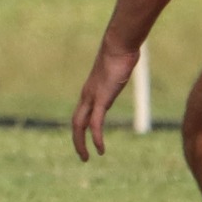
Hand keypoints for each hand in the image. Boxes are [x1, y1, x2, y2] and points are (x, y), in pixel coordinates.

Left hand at [71, 43, 137, 161]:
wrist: (119, 44)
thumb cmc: (121, 52)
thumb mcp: (118, 67)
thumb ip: (118, 72)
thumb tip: (125, 64)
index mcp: (91, 90)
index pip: (81, 114)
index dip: (81, 129)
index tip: (86, 141)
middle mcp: (87, 95)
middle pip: (76, 123)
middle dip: (77, 141)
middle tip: (83, 157)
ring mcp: (92, 97)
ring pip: (80, 125)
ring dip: (81, 143)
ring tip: (86, 158)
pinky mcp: (101, 98)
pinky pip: (95, 123)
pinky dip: (96, 137)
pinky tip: (99, 149)